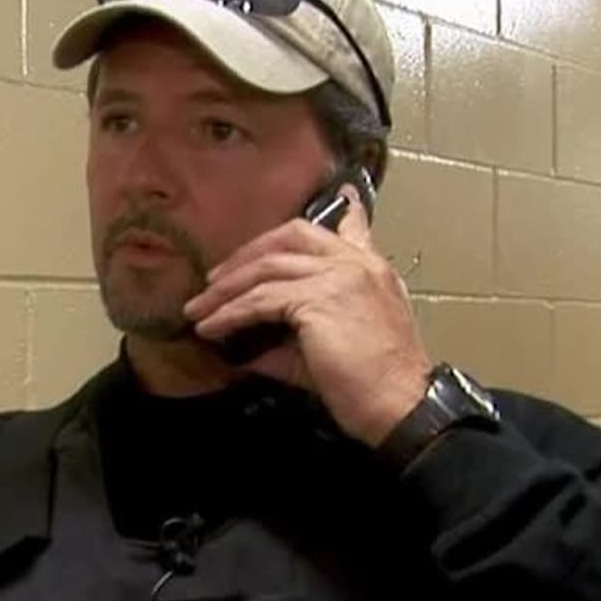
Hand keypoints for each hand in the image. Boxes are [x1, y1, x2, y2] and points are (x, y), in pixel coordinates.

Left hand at [181, 184, 429, 447]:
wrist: (402, 406)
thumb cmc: (370, 386)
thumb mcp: (328, 347)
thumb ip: (291, 333)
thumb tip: (245, 344)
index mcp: (370, 269)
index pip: (351, 226)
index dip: (339, 211)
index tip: (338, 194)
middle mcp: (357, 263)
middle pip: (290, 237)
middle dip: (246, 255)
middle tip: (214, 278)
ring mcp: (339, 276)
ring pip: (266, 268)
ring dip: (224, 290)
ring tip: (198, 309)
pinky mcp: (319, 299)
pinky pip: (259, 300)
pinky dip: (228, 313)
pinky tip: (211, 328)